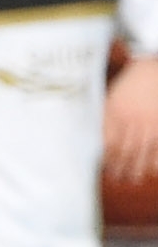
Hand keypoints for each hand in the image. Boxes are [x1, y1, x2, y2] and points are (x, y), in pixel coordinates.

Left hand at [110, 56, 157, 183]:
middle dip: (121, 167)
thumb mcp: (110, 98)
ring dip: (138, 166)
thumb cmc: (128, 83)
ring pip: (142, 149)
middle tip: (118, 178)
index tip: (103, 169)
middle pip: (124, 149)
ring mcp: (149, 121)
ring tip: (134, 178)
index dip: (105, 158)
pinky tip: (154, 169)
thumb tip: (95, 140)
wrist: (151, 67)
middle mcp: (131, 119)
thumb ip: (104, 118)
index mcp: (114, 113)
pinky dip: (156, 158)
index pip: (106, 142)